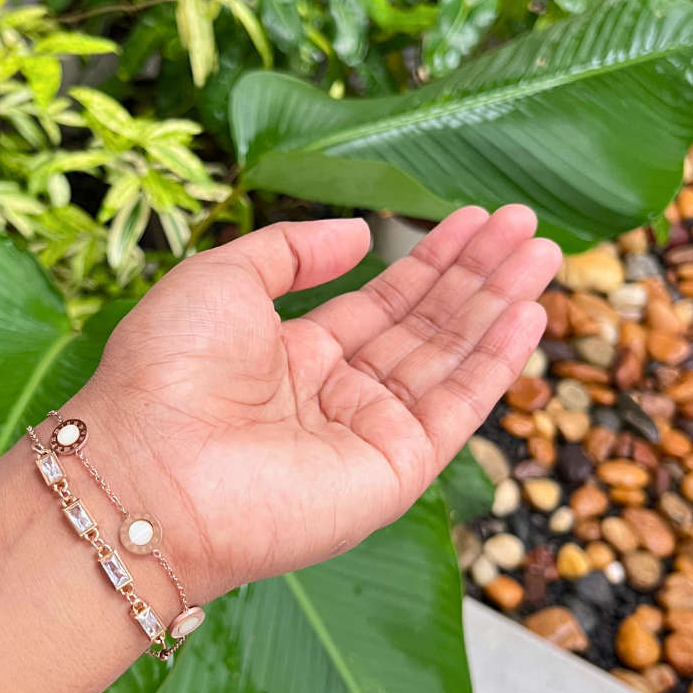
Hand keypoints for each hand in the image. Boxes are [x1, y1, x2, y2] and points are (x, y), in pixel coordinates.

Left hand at [68, 205, 561, 602]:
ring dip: (499, 306)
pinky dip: (497, 362)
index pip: (381, 306)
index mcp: (292, 359)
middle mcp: (336, 401)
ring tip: (542, 252)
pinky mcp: (394, 474)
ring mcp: (367, 439)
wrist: (150, 466)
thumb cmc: (168, 369)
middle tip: (527, 225)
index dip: (430, 261)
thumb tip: (362, 235)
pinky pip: (458, 410)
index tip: (478, 218)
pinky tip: (530, 312)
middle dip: (477, 276)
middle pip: (425, 329)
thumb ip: (292, 251)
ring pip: (449, 361)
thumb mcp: (222, 278)